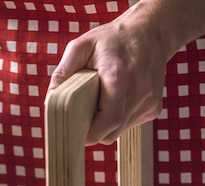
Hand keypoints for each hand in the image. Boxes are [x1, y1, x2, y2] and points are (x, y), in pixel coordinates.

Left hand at [47, 7, 166, 144]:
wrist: (151, 32)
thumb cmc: (112, 40)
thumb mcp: (81, 46)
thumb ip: (63, 71)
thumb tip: (50, 98)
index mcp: (119, 76)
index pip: (109, 121)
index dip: (91, 134)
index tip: (76, 133)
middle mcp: (139, 91)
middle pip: (112, 131)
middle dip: (93, 131)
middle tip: (80, 120)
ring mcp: (149, 101)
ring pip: (120, 130)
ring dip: (105, 125)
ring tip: (98, 104)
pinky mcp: (154, 108)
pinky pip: (129, 124)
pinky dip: (117, 120)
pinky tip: (113, 102)